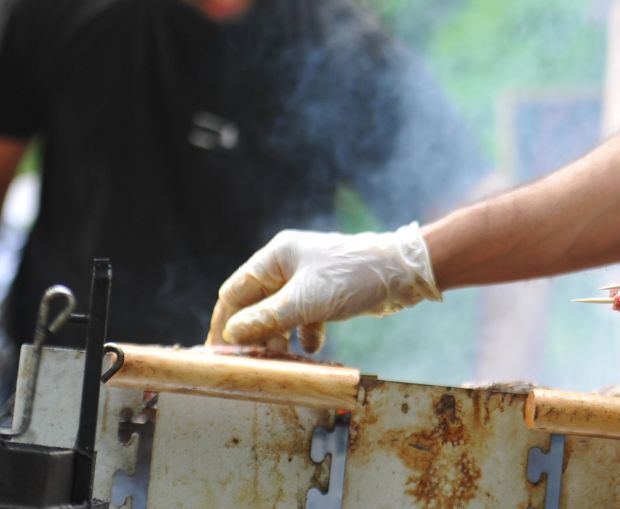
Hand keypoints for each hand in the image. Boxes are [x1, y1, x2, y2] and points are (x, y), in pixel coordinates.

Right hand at [207, 223, 439, 351]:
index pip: (235, 291)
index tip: (217, 353)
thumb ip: (266, 319)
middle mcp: (287, 264)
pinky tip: (313, 347)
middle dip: (253, 333)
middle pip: (255, 304)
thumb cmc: (352, 279)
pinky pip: (303, 316)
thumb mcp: (305, 302)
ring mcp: (306, 278)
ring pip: (278, 312)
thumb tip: (231, 335)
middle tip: (251, 363)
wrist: (402, 274)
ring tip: (281, 358)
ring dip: (277, 336)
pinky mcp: (324, 292)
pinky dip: (303, 332)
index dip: (224, 323)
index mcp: (276, 256)